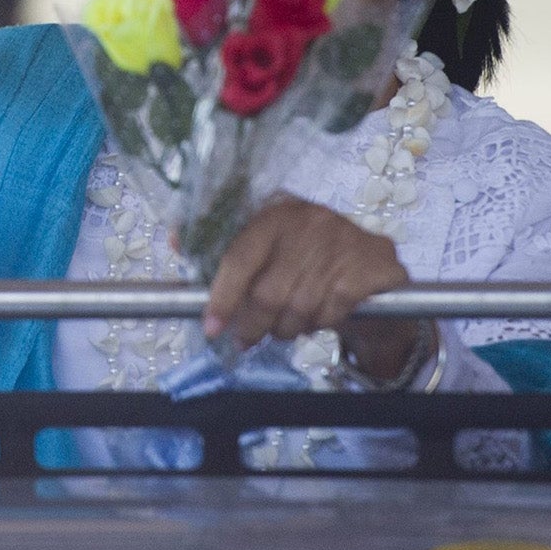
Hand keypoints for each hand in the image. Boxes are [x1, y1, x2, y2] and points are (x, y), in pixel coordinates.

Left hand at [203, 197, 428, 382]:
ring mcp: (348, 240)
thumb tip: (175, 239)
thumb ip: (227, 250)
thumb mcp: (270, 250)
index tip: (212, 328)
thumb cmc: (309, 264)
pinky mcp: (375, 265)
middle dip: (254, 325)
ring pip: (299, 307)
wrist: (375, 275)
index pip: (241, 256)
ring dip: (288, 328)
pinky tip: (322, 316)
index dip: (222, 296)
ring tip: (289, 325)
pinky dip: (323, 323)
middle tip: (248, 338)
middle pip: (269, 292)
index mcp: (278, 211)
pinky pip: (333, 311)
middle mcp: (313, 219)